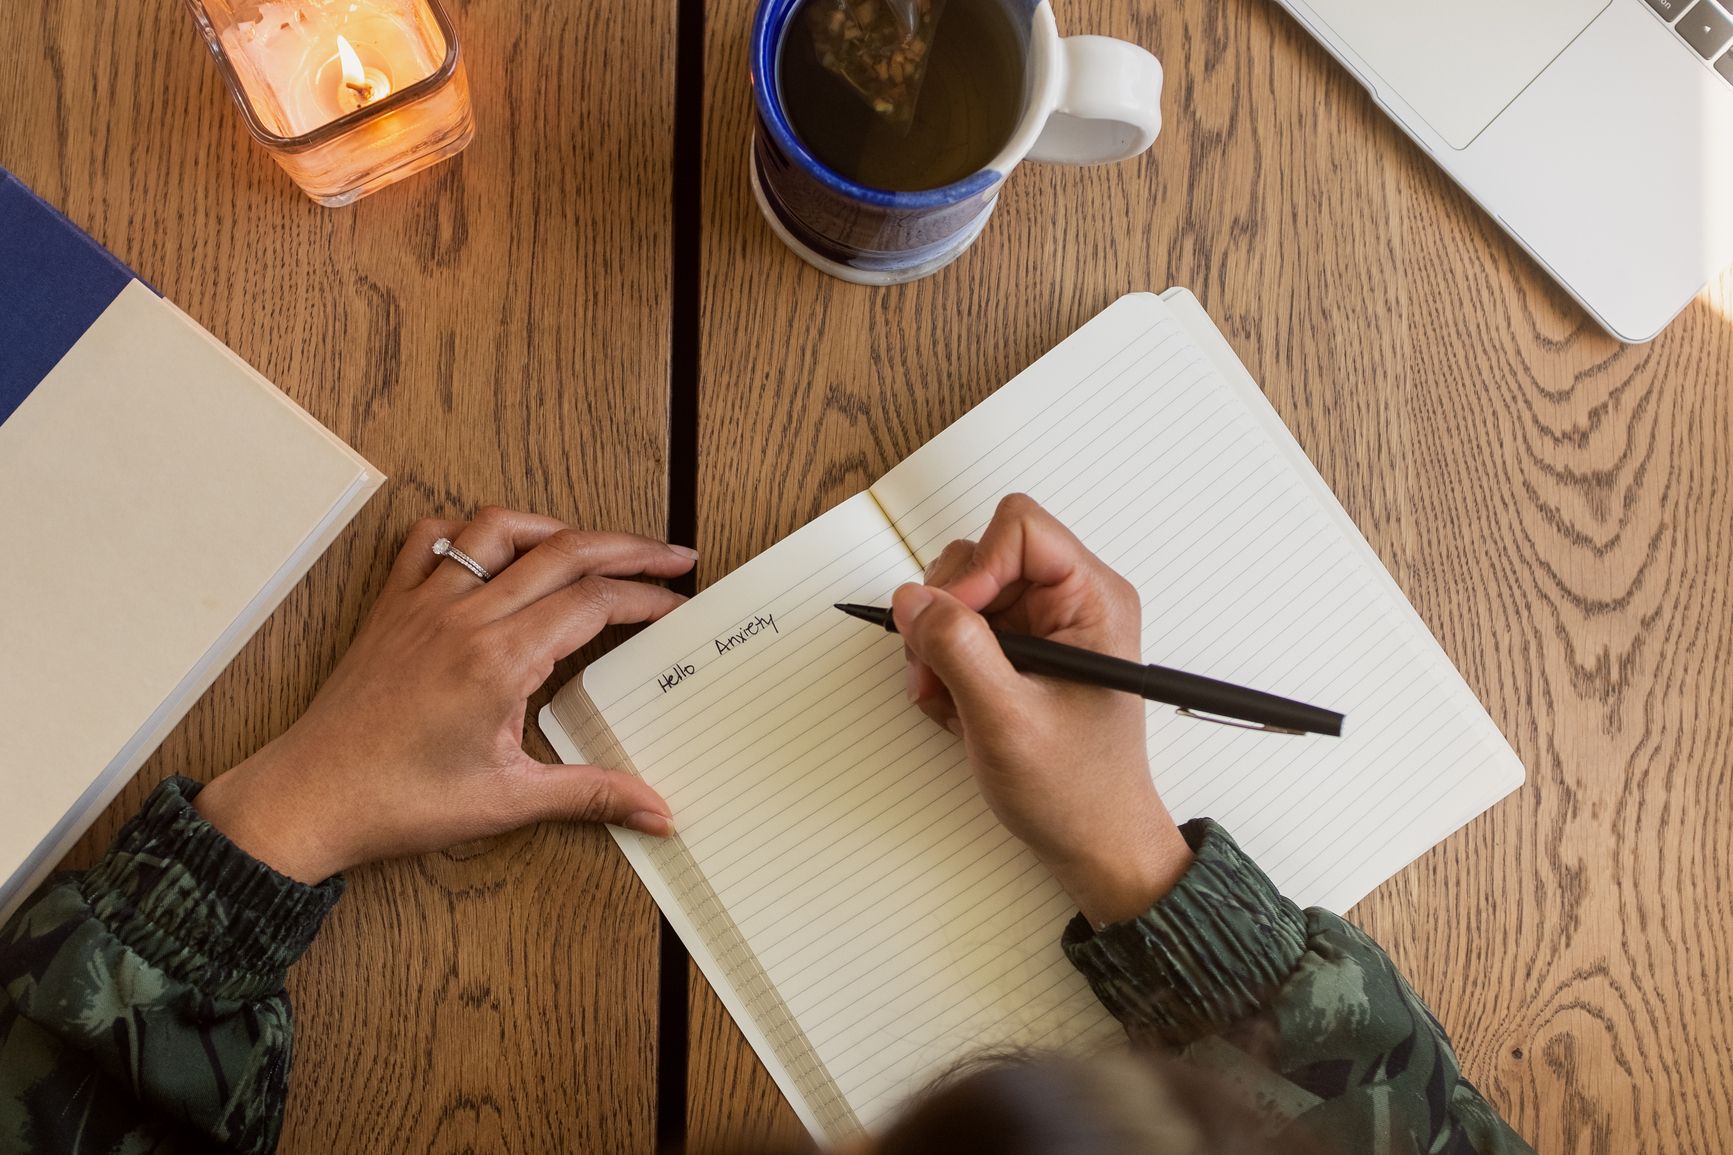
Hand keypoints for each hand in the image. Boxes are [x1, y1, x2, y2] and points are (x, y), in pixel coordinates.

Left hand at [194, 507, 695, 884]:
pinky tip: (496, 548)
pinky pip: (431, 539)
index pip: (593, 603)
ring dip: (556, 526)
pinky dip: (470, 530)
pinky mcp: (392, 606)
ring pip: (501, 529)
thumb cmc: (399, 801)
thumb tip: (656, 810)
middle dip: (629, 548)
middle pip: (565, 552)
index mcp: (499, 660)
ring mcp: (424, 603)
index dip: (646, 598)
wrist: (311, 798)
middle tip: (671, 556)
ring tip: (593, 543)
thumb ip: (591, 795)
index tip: (676, 604)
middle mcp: (465, 617)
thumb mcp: (508, 801)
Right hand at [892, 495, 1191, 925]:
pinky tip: (959, 712)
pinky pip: (959, 632)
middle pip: (979, 557)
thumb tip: (911, 600)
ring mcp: (1042, 626)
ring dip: (937, 647)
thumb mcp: (1008, 721)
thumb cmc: (1077, 790)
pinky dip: (944, 670)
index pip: (1019, 528)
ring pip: (960, 596)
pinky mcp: (1019, 652)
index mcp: (1092, 599)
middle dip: (945, 614)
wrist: (1094, 843)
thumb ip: (958, 651)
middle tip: (937, 672)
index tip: (954, 622)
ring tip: (947, 700)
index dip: (975, 568)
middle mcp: (1069, 601)